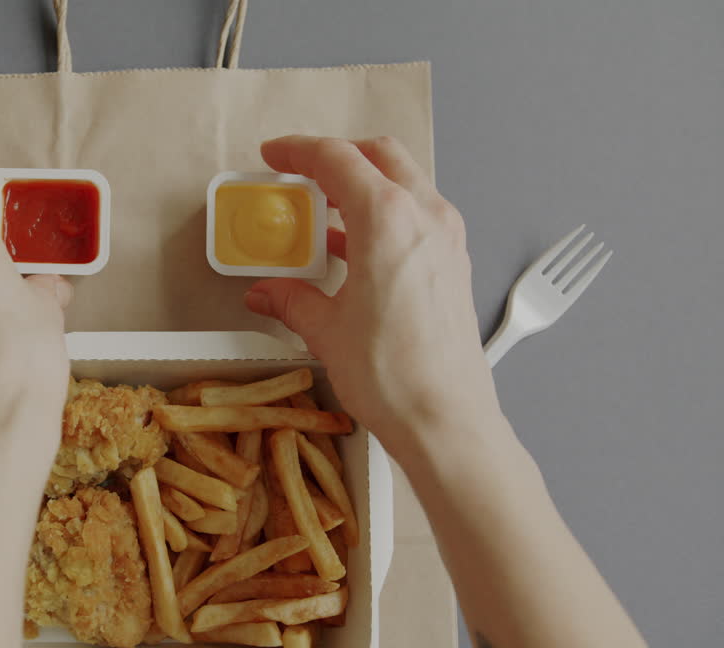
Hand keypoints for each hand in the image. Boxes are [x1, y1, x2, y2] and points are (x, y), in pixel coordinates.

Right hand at [243, 136, 500, 458]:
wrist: (446, 419)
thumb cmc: (396, 376)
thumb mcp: (326, 331)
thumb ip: (291, 299)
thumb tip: (268, 292)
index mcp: (388, 219)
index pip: (337, 159)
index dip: (298, 151)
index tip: (274, 156)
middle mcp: (425, 217)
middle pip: (379, 156)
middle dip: (336, 157)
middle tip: (299, 176)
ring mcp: (446, 239)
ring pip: (403, 183)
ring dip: (362, 187)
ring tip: (322, 215)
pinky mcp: (454, 264)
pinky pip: (416, 217)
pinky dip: (384, 216)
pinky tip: (355, 249)